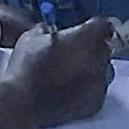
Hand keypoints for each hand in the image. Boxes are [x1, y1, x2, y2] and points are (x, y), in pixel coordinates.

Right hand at [0, 18, 114, 125]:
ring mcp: (99, 82)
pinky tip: (72, 88)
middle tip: (74, 51)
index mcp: (86, 38)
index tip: (87, 28)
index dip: (94, 26)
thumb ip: (48, 29)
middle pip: (104, 47)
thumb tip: (49, 30)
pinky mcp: (96, 102)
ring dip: (93, 67)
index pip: (102, 25)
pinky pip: (98, 89)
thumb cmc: (27, 69)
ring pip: (105, 69)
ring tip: (73, 72)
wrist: (23, 103)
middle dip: (92, 47)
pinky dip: (89, 87)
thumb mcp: (32, 37)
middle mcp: (98, 59)